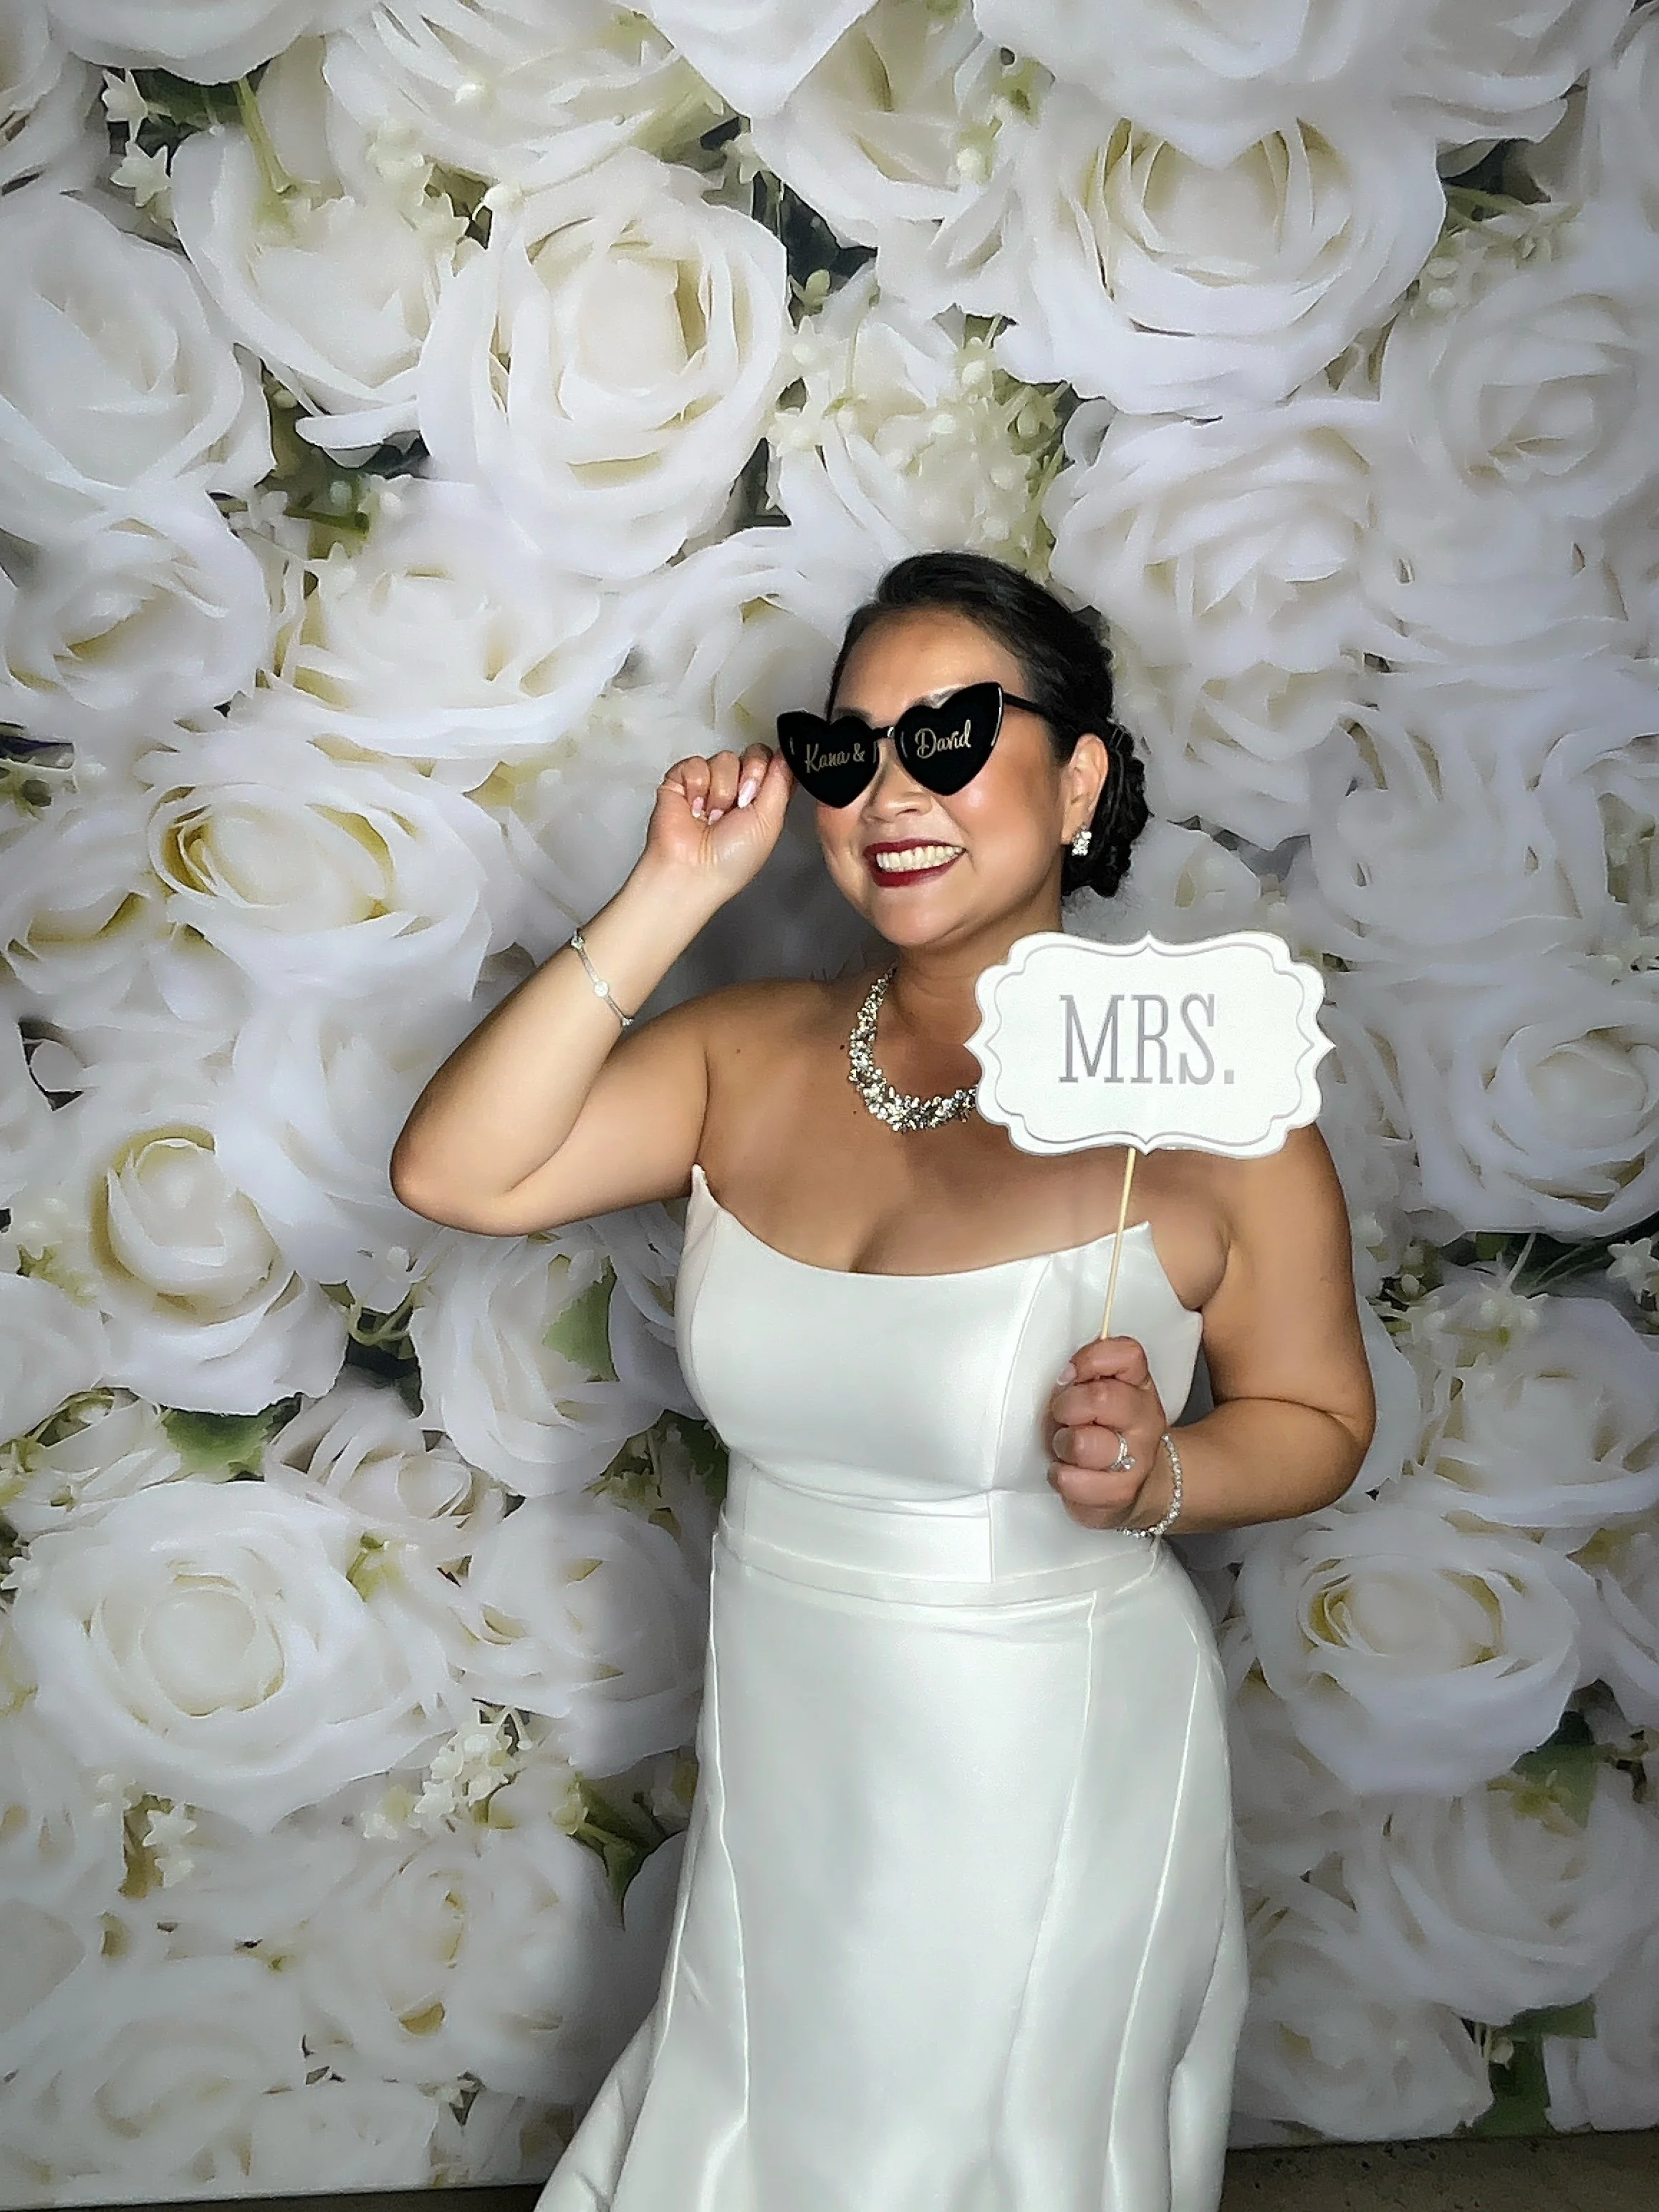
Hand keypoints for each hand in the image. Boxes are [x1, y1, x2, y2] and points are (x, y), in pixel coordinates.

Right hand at [644, 742, 792, 899]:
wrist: (692, 870)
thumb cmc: (731, 860)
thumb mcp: (771, 821)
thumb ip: (782, 783)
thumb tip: (785, 755)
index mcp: (760, 801)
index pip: (773, 763)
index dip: (772, 769)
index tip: (763, 791)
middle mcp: (737, 790)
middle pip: (752, 754)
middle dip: (749, 778)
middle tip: (738, 806)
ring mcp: (709, 784)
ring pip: (725, 759)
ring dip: (722, 791)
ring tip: (713, 816)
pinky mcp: (681, 780)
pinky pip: (695, 763)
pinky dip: (697, 787)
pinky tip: (695, 809)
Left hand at [1044, 1334, 1172, 1531]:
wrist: (1133, 1485)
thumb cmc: (1102, 1432)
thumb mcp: (1097, 1393)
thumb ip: (1084, 1375)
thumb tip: (1063, 1375)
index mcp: (1139, 1385)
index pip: (1127, 1354)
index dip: (1090, 1360)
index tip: (1069, 1374)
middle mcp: (1145, 1419)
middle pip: (1101, 1397)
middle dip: (1066, 1406)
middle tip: (1062, 1416)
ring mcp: (1138, 1458)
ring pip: (1083, 1443)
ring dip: (1062, 1444)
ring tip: (1067, 1447)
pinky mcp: (1121, 1492)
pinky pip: (1072, 1480)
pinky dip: (1060, 1476)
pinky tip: (1069, 1472)